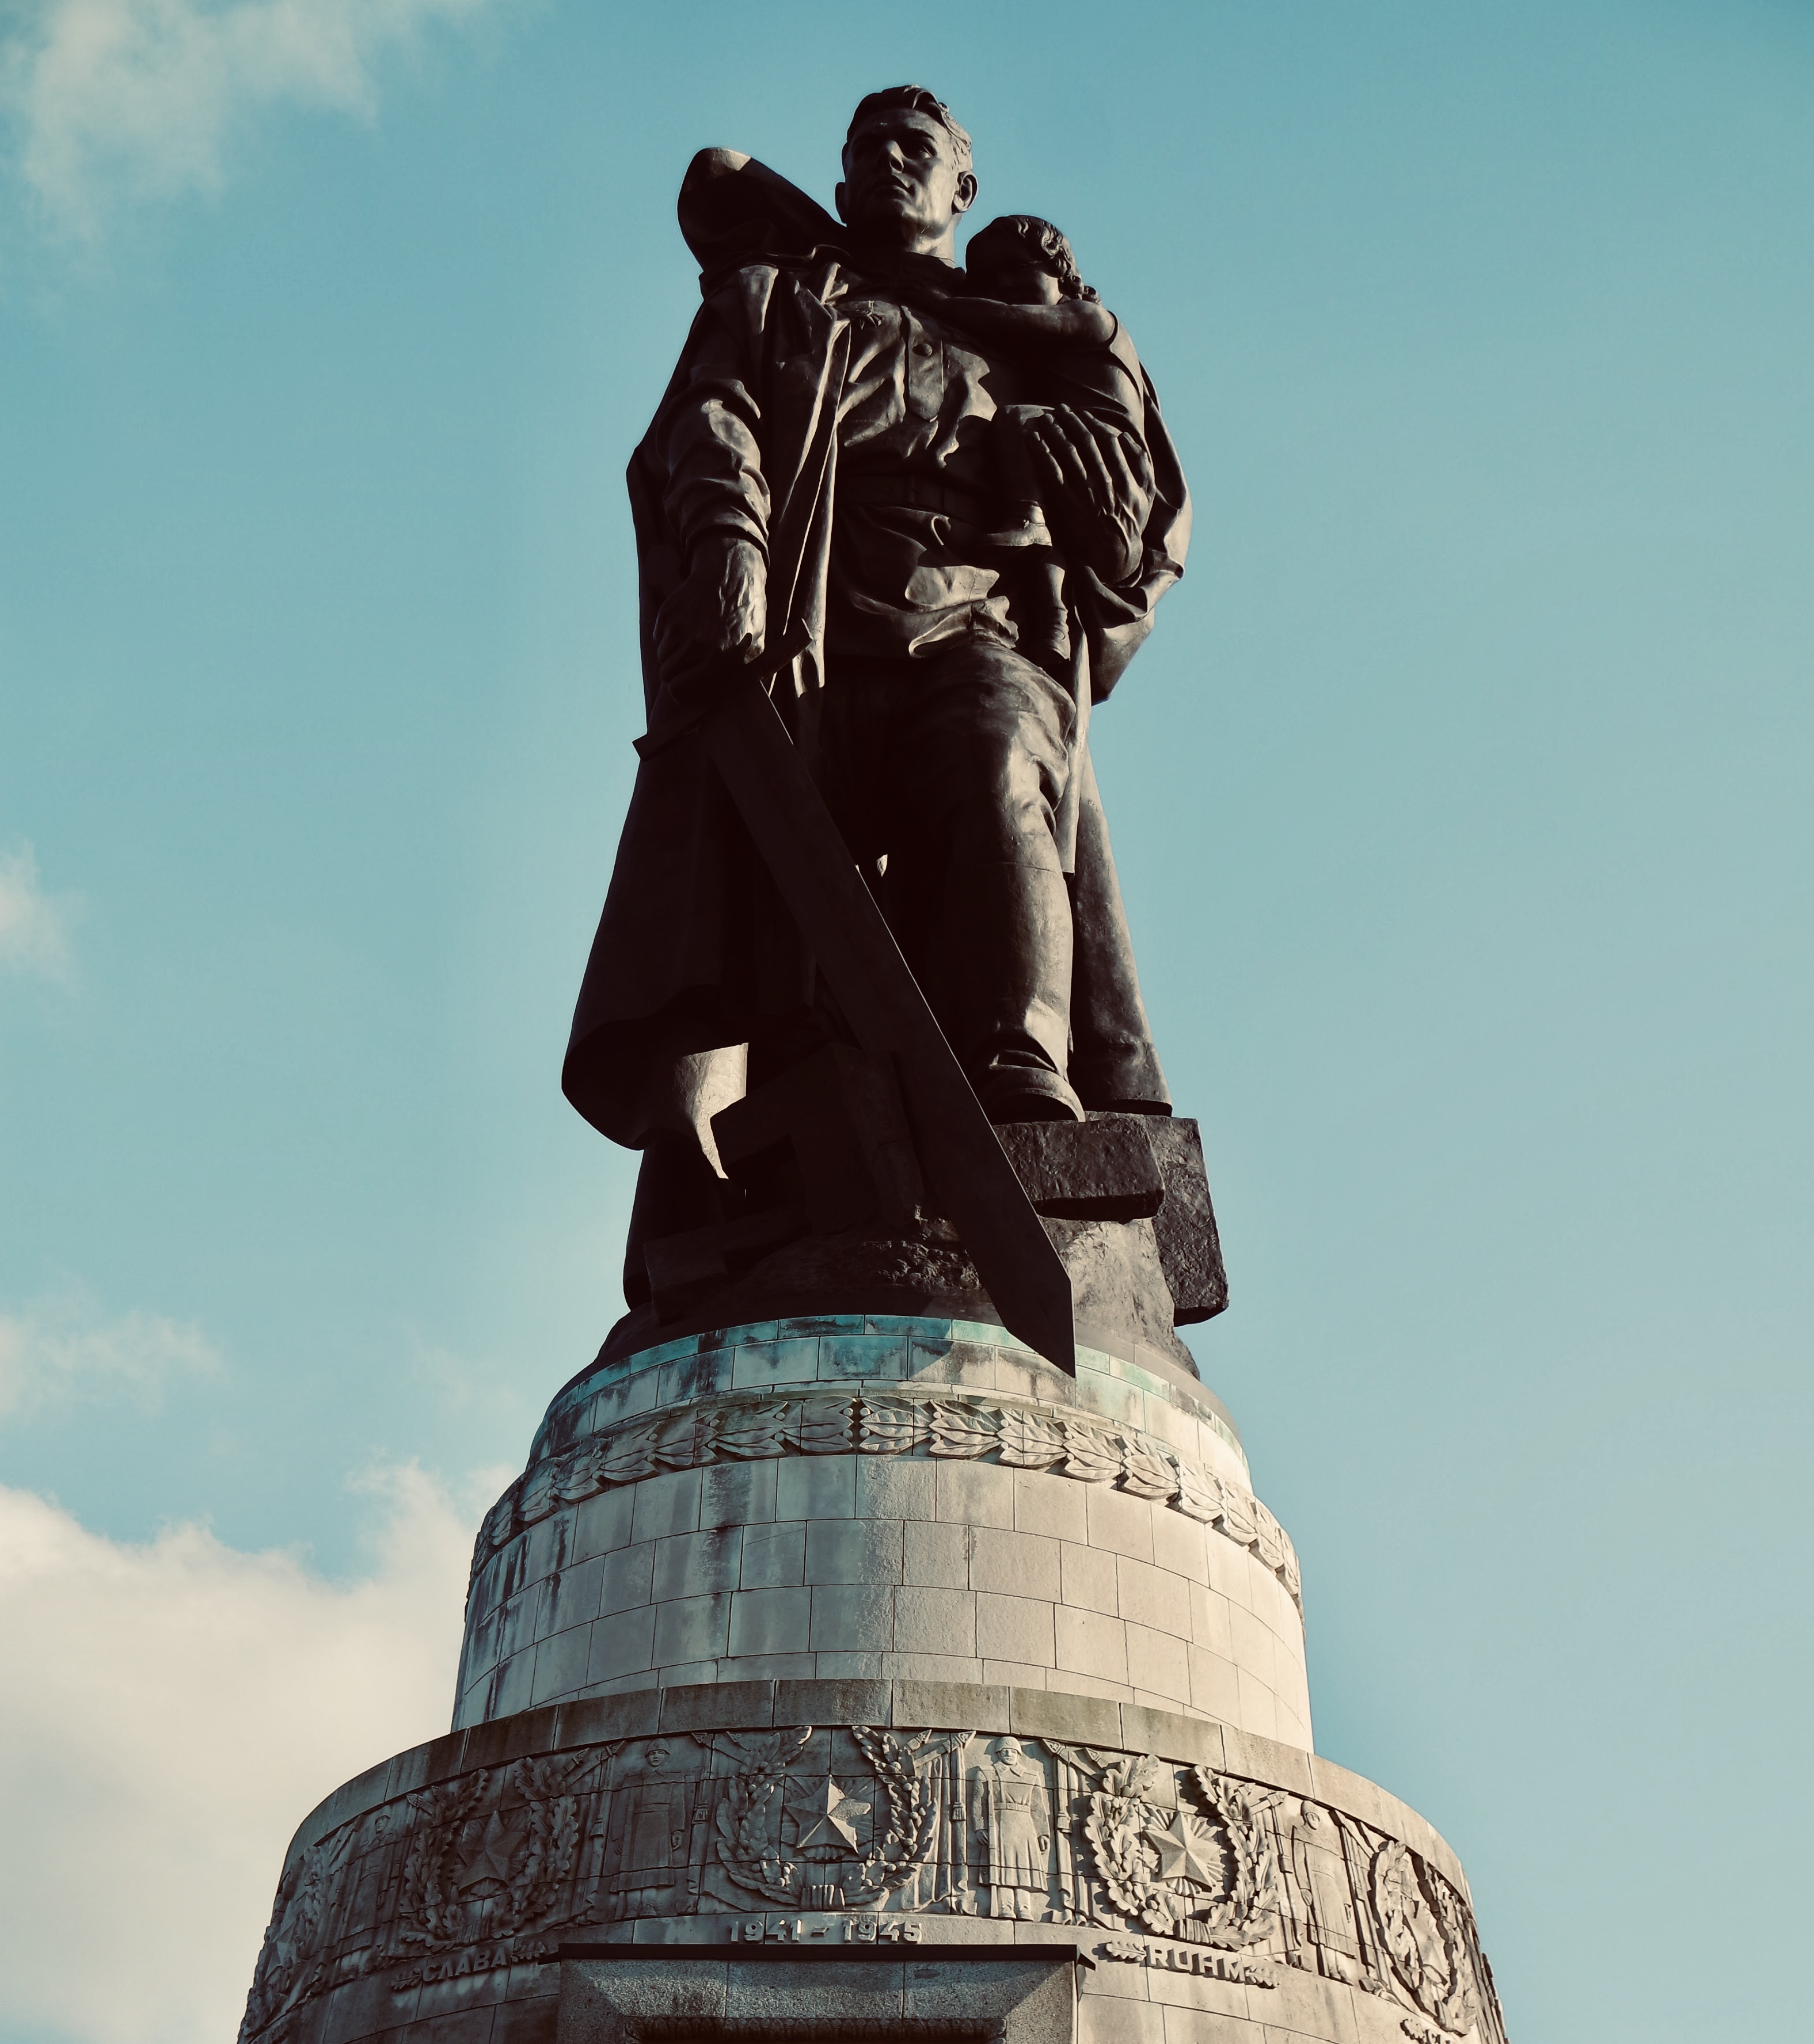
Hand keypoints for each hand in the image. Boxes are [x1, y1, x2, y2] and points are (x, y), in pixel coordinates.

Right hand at [654, 534, 765, 696]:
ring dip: (673, 653)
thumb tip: (735, 706)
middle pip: (667, 675)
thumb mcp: (756, 648)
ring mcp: (678, 628)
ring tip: (694, 639)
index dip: (681, 691)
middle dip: (676, 673)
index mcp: (717, 659)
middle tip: (690, 662)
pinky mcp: (667, 614)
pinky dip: (668, 636)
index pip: (679, 691)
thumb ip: (744, 678)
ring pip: (662, 656)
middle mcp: (695, 645)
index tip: (685, 686)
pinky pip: (658, 637)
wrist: (731, 574)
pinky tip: (688, 624)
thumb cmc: (746, 615)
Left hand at [1024, 406, 1154, 582]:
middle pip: (1086, 441)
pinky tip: (1033, 439)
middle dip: (1072, 421)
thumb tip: (1126, 437)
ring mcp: (1085, 491)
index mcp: (1125, 475)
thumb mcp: (1147, 493)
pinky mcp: (1067, 502)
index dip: (1093, 423)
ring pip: (1068, 451)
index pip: (1107, 439)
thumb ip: (1142, 464)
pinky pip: (1052, 471)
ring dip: (1055, 431)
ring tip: (1045, 419)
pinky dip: (1042, 452)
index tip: (1083, 414)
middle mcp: (1105, 480)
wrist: (1117, 554)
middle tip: (1060, 409)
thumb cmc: (1132, 523)